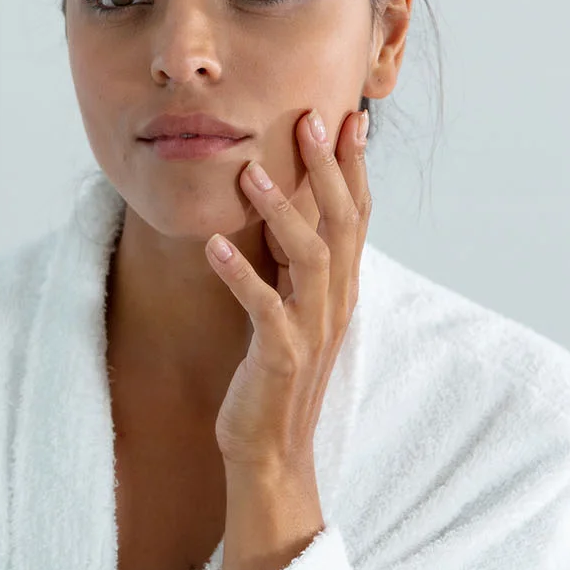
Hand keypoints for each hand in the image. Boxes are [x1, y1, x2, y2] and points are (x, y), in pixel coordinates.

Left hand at [205, 107, 371, 569]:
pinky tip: (213, 245)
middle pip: (340, 225)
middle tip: (309, 120)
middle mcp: (334, 304)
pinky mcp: (279, 358)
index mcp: (338, 290)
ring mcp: (310, 331)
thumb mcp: (286, 310)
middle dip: (326, 171)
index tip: (346, 118)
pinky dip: (239, 275)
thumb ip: (290, 267)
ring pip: (308, 258)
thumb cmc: (269, 376)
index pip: (355, 217)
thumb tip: (280, 214)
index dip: (353, 169)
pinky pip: (263, 309)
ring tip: (250, 170)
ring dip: (280, 211)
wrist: (268, 450)